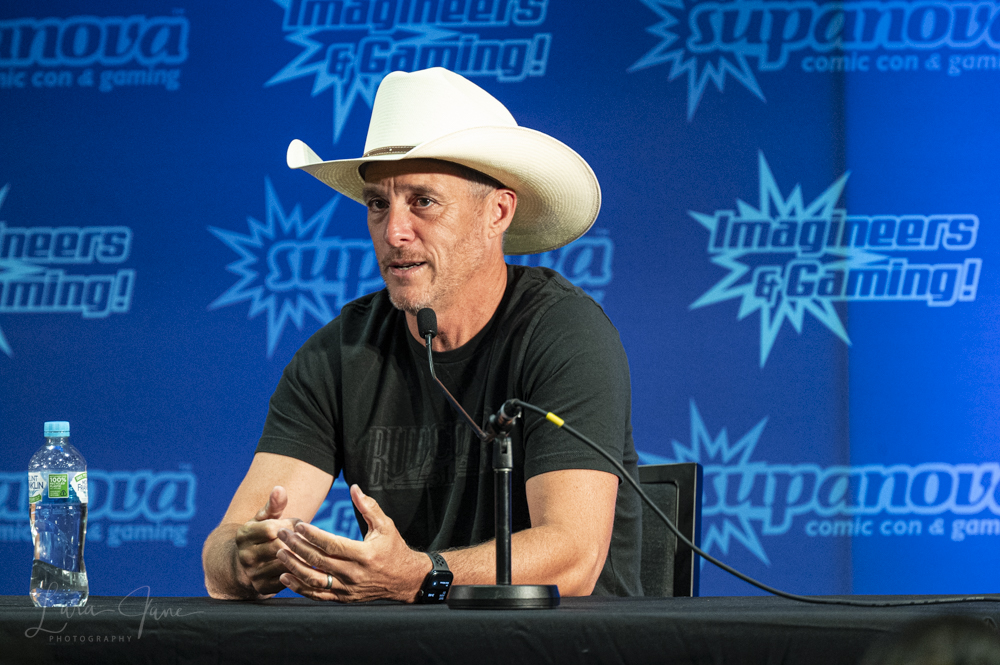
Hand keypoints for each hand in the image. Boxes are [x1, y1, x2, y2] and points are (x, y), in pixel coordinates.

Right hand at [233, 486, 302, 596]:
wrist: (244, 565)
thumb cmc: (260, 536)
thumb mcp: (263, 519)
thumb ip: (273, 505)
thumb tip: (280, 489)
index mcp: (243, 535)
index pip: (271, 529)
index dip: (290, 525)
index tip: (299, 524)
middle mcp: (245, 556)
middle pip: (279, 548)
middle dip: (298, 542)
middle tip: (311, 538)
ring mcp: (252, 574)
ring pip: (284, 565)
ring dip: (302, 557)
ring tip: (313, 550)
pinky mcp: (262, 588)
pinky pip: (286, 581)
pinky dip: (299, 572)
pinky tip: (308, 565)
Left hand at [276, 484, 429, 602]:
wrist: (405, 580)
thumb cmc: (394, 549)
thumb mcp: (386, 526)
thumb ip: (369, 507)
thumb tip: (354, 488)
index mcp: (364, 554)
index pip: (332, 545)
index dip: (313, 535)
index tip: (299, 525)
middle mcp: (354, 573)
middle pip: (318, 561)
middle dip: (297, 546)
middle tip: (282, 534)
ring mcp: (348, 588)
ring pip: (314, 580)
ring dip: (294, 567)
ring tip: (279, 553)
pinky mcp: (344, 597)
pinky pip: (318, 594)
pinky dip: (299, 587)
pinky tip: (286, 577)